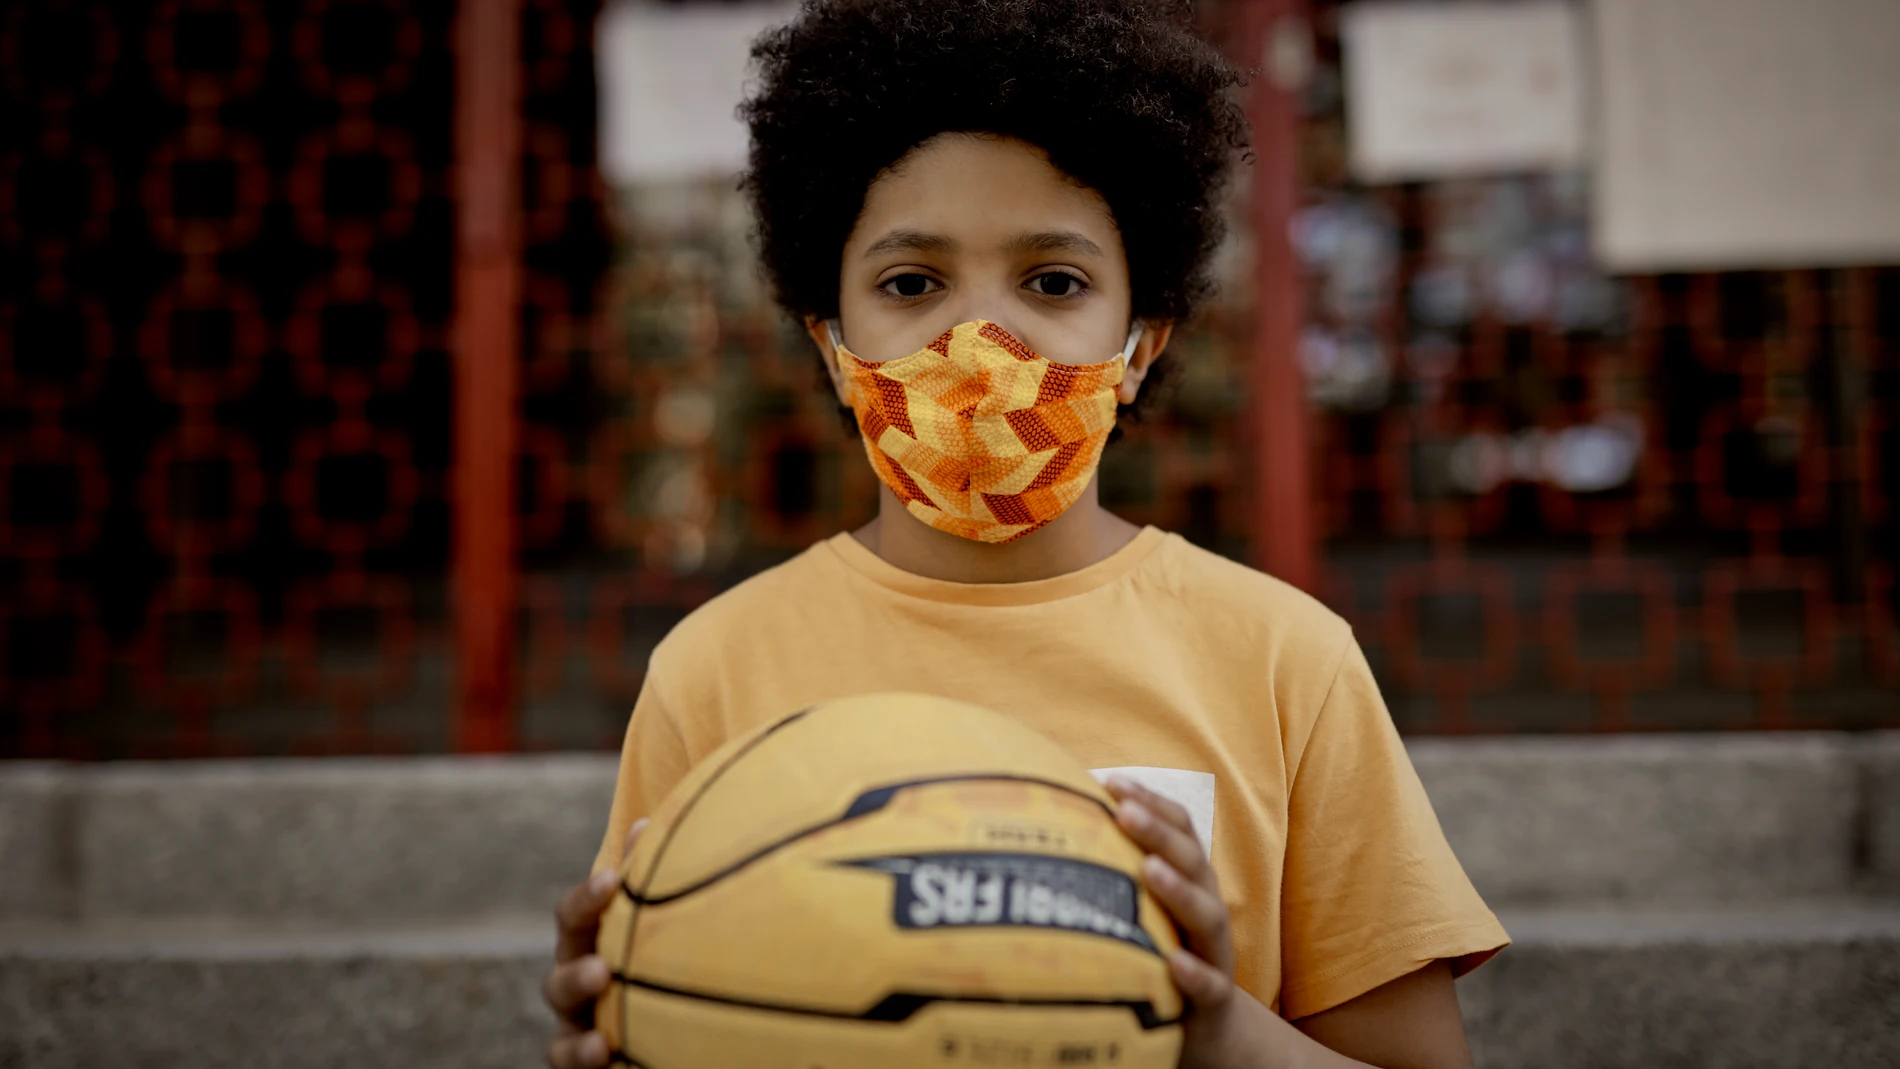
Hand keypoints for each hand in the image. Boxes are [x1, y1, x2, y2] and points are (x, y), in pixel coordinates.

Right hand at [543, 818, 646, 1068]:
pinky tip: (612, 1065)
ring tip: (602, 1045)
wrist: (667, 1013)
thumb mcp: (660, 915)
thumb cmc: (661, 947)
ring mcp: (580, 1033)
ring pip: (562, 1043)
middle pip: (560, 981)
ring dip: (578, 1044)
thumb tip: (650, 821)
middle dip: (577, 975)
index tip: (613, 881)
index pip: (575, 917)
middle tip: (601, 970)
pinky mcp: (590, 1068)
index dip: (588, 898)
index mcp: (588, 942)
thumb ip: (653, 876)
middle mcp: (578, 989)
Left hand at [1106, 777, 1270, 1068]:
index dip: (1151, 802)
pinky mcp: (1213, 999)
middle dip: (1159, 832)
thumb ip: (1113, 870)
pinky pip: (1209, 985)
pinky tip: (1173, 962)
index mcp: (1190, 879)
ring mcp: (1213, 951)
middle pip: (1191, 860)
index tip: (1112, 782)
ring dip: (1178, 889)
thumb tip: (1052, 825)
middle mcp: (1207, 906)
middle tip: (1124, 811)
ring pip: (1207, 915)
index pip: (1180, 829)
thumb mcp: (1141, 908)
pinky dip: (1194, 972)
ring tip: (1148, 869)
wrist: (1207, 1025)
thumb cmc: (1160, 953)